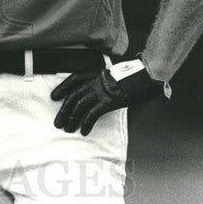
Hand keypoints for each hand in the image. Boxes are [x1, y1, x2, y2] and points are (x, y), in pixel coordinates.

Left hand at [51, 60, 165, 135]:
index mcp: (96, 72)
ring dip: (71, 118)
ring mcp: (102, 90)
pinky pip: (93, 114)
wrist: (148, 75)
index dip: (62, 88)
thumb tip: (99, 97)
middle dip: (64, 110)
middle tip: (57, 122)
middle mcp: (96, 80)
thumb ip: (106, 84)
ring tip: (67, 129)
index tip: (54, 97)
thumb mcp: (116, 77)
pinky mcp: (109, 100)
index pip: (73, 79)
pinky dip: (86, 123)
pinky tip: (84, 131)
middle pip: (74, 95)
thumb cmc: (135, 77)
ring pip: (79, 105)